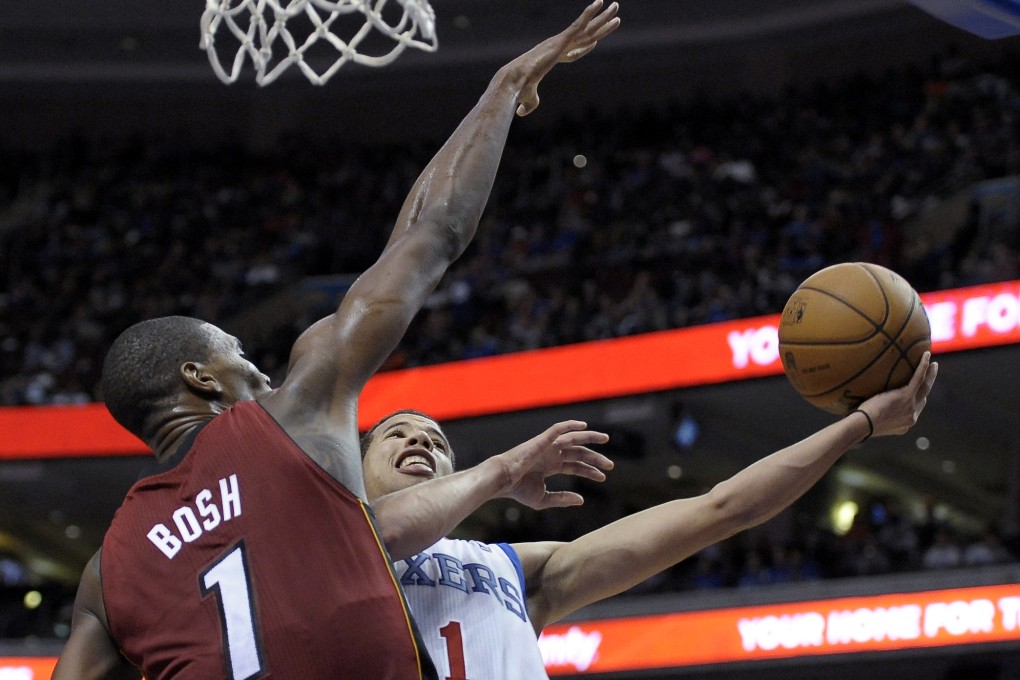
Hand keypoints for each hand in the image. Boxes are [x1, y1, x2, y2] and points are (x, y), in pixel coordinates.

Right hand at [496, 420, 612, 508]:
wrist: (503, 480)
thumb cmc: (518, 490)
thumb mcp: (543, 498)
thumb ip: (562, 498)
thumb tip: (581, 500)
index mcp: (551, 466)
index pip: (575, 466)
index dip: (590, 471)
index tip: (602, 477)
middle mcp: (551, 454)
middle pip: (578, 453)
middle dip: (595, 458)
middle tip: (610, 465)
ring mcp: (548, 446)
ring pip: (574, 439)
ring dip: (590, 438)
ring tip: (606, 439)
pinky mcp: (543, 440)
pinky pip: (558, 429)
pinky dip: (570, 425)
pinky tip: (584, 426)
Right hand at [512, 0, 620, 116]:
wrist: (514, 80)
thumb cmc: (519, 89)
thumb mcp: (529, 99)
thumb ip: (528, 105)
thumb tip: (520, 112)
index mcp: (551, 58)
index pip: (572, 52)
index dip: (584, 49)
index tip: (595, 43)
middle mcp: (556, 47)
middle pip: (584, 36)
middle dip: (599, 26)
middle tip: (613, 17)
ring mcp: (559, 42)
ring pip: (586, 29)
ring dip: (601, 17)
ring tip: (615, 6)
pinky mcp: (560, 41)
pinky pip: (577, 25)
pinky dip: (588, 14)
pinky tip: (598, 3)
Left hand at [857, 351, 938, 436]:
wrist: (864, 424)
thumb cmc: (862, 424)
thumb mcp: (876, 424)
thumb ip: (881, 418)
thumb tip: (871, 410)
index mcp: (905, 423)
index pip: (915, 409)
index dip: (917, 400)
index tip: (916, 391)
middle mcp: (912, 416)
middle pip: (923, 398)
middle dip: (928, 386)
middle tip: (931, 375)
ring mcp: (911, 406)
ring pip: (925, 387)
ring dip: (931, 375)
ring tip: (934, 365)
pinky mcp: (906, 396)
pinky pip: (918, 378)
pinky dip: (924, 366)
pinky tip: (927, 356)